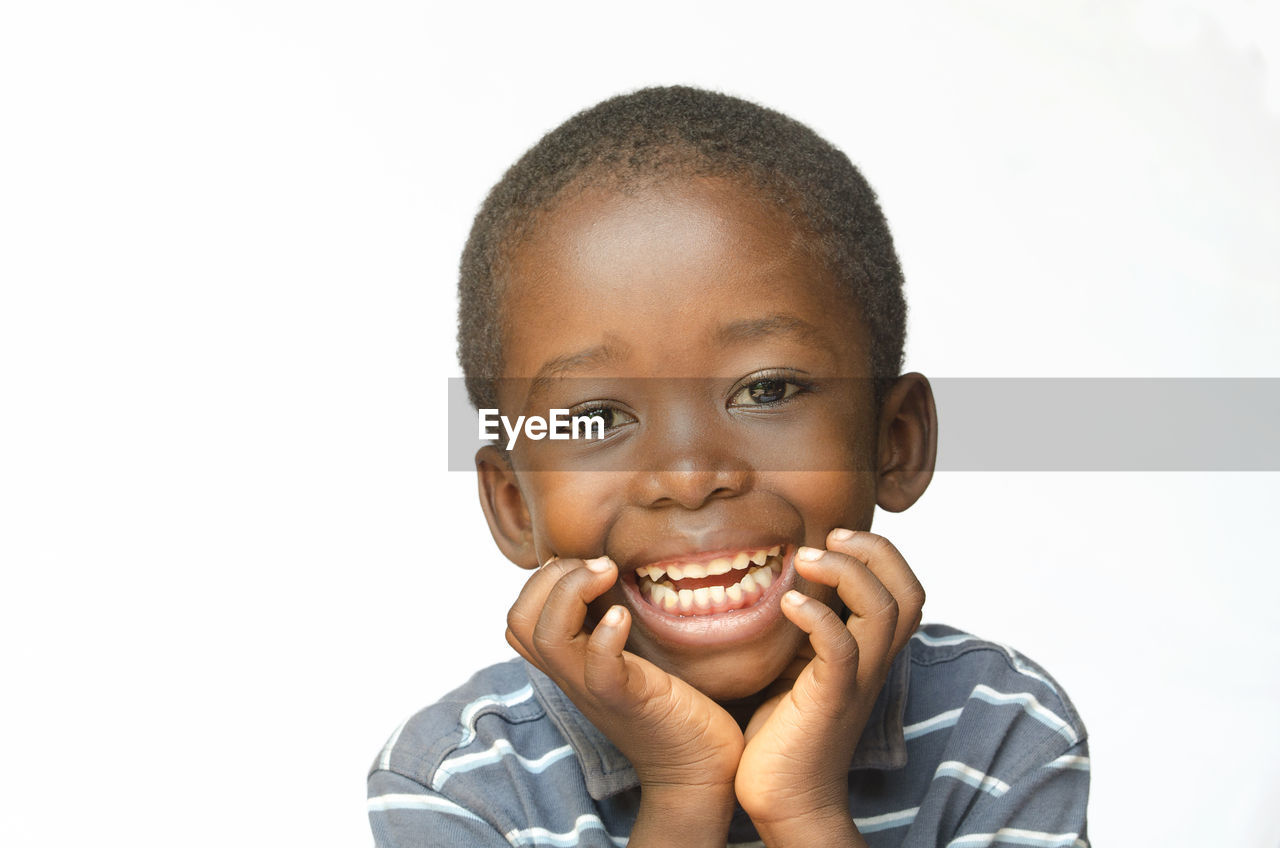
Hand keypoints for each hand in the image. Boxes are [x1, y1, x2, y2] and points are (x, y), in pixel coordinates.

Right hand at [504, 556, 743, 843]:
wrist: (699, 769)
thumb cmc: (673, 706)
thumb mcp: (630, 656)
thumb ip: (611, 625)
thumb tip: (613, 574)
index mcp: (570, 663)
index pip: (520, 617)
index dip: (541, 580)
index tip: (588, 565)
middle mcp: (572, 675)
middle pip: (519, 622)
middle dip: (549, 577)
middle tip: (598, 565)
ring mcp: (595, 689)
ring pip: (545, 638)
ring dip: (570, 591)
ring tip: (606, 573)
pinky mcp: (628, 700)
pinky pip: (598, 669)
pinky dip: (604, 636)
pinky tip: (623, 615)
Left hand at [735, 530, 924, 845]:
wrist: (783, 799)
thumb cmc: (783, 734)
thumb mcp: (797, 668)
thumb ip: (805, 630)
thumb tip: (784, 583)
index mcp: (870, 654)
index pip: (904, 590)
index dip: (881, 554)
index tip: (836, 536)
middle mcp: (873, 665)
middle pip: (909, 593)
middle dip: (876, 551)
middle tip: (832, 536)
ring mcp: (856, 682)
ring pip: (883, 611)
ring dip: (847, 572)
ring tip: (805, 559)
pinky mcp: (830, 700)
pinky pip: (841, 648)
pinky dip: (818, 616)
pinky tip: (789, 603)